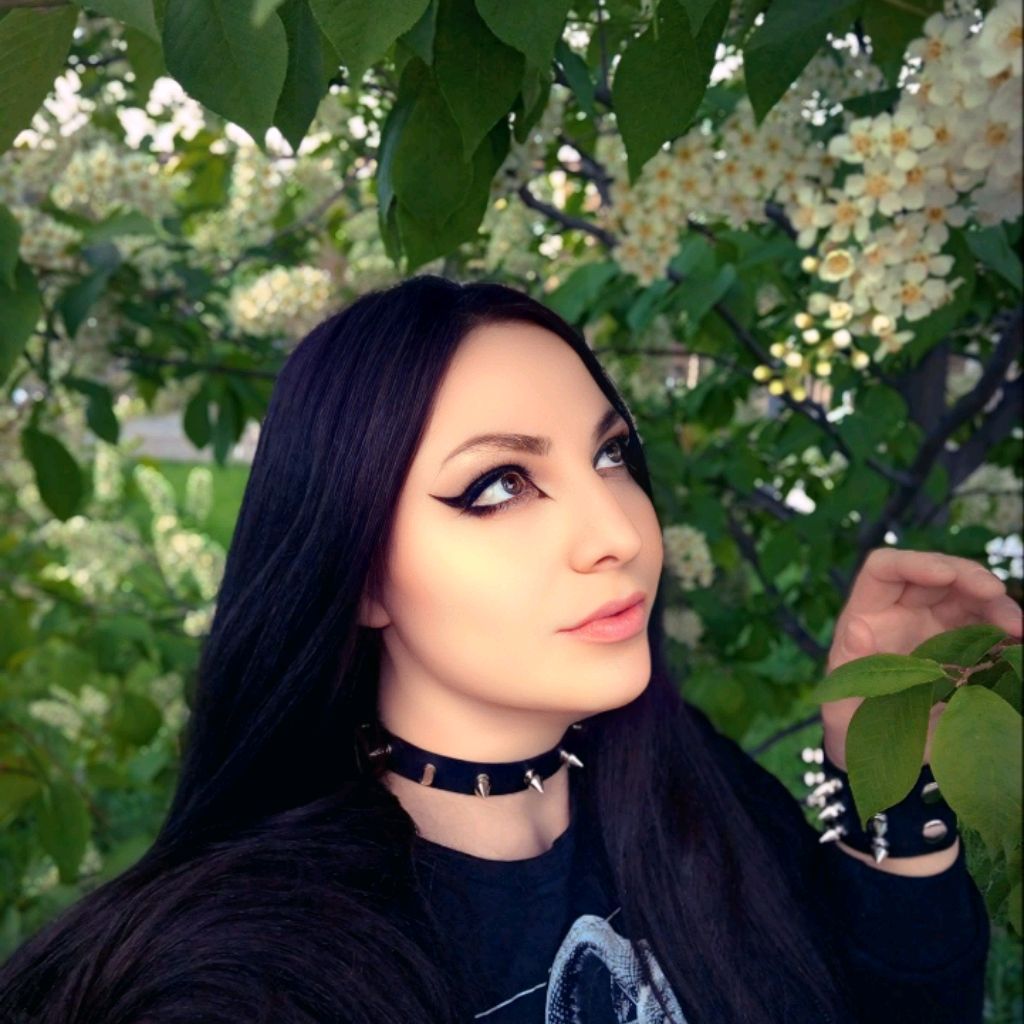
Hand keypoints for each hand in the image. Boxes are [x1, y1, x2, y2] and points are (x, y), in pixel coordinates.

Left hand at [821, 548, 1022, 770]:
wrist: (879, 750)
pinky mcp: (963, 649)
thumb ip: (850, 663)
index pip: (885, 568)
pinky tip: (1019, 644)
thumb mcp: (841, 698)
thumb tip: (856, 626)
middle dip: (967, 577)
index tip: (944, 574)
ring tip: (1018, 627)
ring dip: (995, 605)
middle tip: (996, 593)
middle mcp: (904, 611)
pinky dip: (1006, 632)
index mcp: (870, 612)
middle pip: (936, 576)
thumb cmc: (849, 719)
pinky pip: (988, 629)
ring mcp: (936, 627)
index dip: (914, 562)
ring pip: (968, 598)